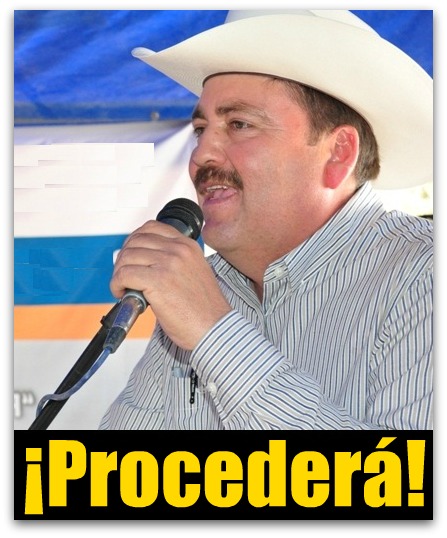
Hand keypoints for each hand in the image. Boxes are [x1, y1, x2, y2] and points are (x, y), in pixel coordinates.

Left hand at [111, 220, 231, 349]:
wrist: (214, 328)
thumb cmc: (204, 310)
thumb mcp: (195, 273)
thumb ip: (175, 262)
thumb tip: (146, 262)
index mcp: (188, 246)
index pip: (152, 228)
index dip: (134, 240)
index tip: (130, 255)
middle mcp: (179, 250)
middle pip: (135, 241)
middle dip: (123, 258)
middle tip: (123, 275)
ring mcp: (169, 263)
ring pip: (127, 256)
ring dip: (119, 272)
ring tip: (123, 287)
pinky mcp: (158, 281)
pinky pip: (124, 274)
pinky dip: (117, 284)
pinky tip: (123, 293)